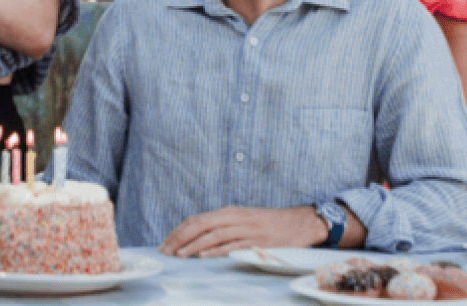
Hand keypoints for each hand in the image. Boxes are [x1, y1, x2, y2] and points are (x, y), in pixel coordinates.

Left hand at [159, 205, 326, 257]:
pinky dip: (217, 249)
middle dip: (181, 237)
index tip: (166, 242)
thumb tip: (199, 236)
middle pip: (202, 225)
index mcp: (229, 212)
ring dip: (194, 244)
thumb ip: (224, 225)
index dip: (180, 230)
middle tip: (167, 250)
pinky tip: (204, 254)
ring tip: (180, 254)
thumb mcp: (243, 219)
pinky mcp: (258, 241)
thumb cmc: (269, 223)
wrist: (299, 222)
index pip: (198, 219)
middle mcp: (235, 217)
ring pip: (214, 234)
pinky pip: (233, 245)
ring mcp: (246, 229)